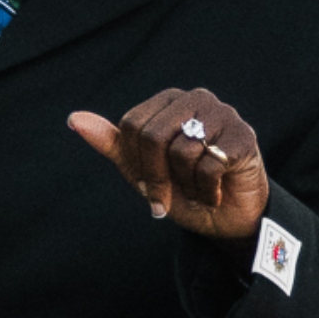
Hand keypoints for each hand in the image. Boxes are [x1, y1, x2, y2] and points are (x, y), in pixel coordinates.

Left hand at [67, 89, 269, 238]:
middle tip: (168, 196)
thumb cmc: (184, 190)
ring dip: (186, 186)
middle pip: (153, 136)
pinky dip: (207, 191)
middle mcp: (197, 98)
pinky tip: (217, 192)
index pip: (132, 125)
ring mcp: (224, 114)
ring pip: (182, 152)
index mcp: (169, 100)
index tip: (147, 184)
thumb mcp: (140, 170)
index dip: (136, 164)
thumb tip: (74, 119)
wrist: (227, 219)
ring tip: (199, 189)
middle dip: (156, 177)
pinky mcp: (244, 137)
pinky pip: (210, 166)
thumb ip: (112, 144)